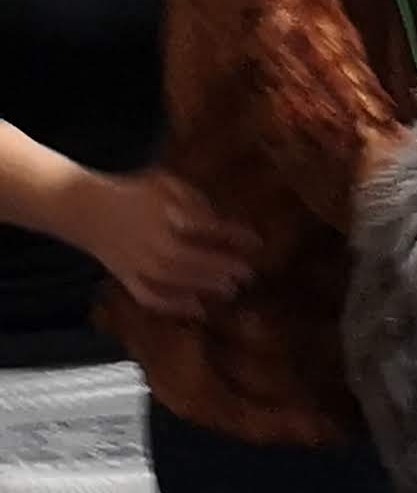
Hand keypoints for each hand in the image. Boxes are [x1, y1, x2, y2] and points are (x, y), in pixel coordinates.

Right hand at [70, 167, 251, 318]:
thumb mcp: (165, 183)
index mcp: (161, 215)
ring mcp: (136, 262)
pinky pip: (148, 296)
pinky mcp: (125, 277)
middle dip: (222, 267)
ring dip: (204, 286)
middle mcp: (150, 242)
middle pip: (191, 259)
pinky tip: (198, 309)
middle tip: (248, 274)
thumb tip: (218, 221)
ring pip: (173, 280)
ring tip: (231, 290)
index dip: (233, 235)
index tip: (257, 241)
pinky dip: (173, 305)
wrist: (83, 207)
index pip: (206, 227)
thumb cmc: (131, 192)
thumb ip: (193, 200)